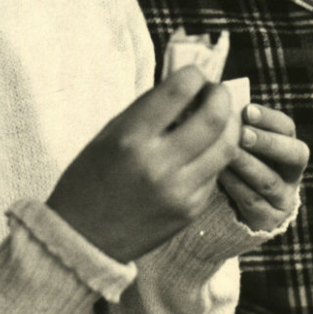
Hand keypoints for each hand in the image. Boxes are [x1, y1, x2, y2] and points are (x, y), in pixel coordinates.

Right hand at [47, 66, 240, 262]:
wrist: (83, 239)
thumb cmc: (90, 179)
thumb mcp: (110, 134)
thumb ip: (147, 110)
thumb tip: (183, 86)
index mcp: (131, 137)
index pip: (179, 91)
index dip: (194, 74)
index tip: (194, 74)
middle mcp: (158, 163)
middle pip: (214, 116)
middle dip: (220, 95)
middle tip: (215, 91)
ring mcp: (179, 190)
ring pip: (226, 146)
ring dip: (229, 123)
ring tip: (220, 116)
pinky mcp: (191, 210)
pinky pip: (216, 173)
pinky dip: (215, 154)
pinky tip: (205, 148)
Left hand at [219, 103, 308, 231]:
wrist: (239, 203)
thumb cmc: (237, 158)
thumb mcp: (241, 139)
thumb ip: (236, 122)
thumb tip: (218, 97)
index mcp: (287, 144)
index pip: (287, 127)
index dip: (268, 118)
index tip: (246, 110)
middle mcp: (292, 171)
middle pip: (294, 155)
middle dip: (267, 142)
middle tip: (242, 133)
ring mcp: (283, 197)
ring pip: (269, 180)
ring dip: (247, 164)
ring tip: (227, 152)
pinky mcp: (268, 218)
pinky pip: (252, 200)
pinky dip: (235, 185)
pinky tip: (219, 173)